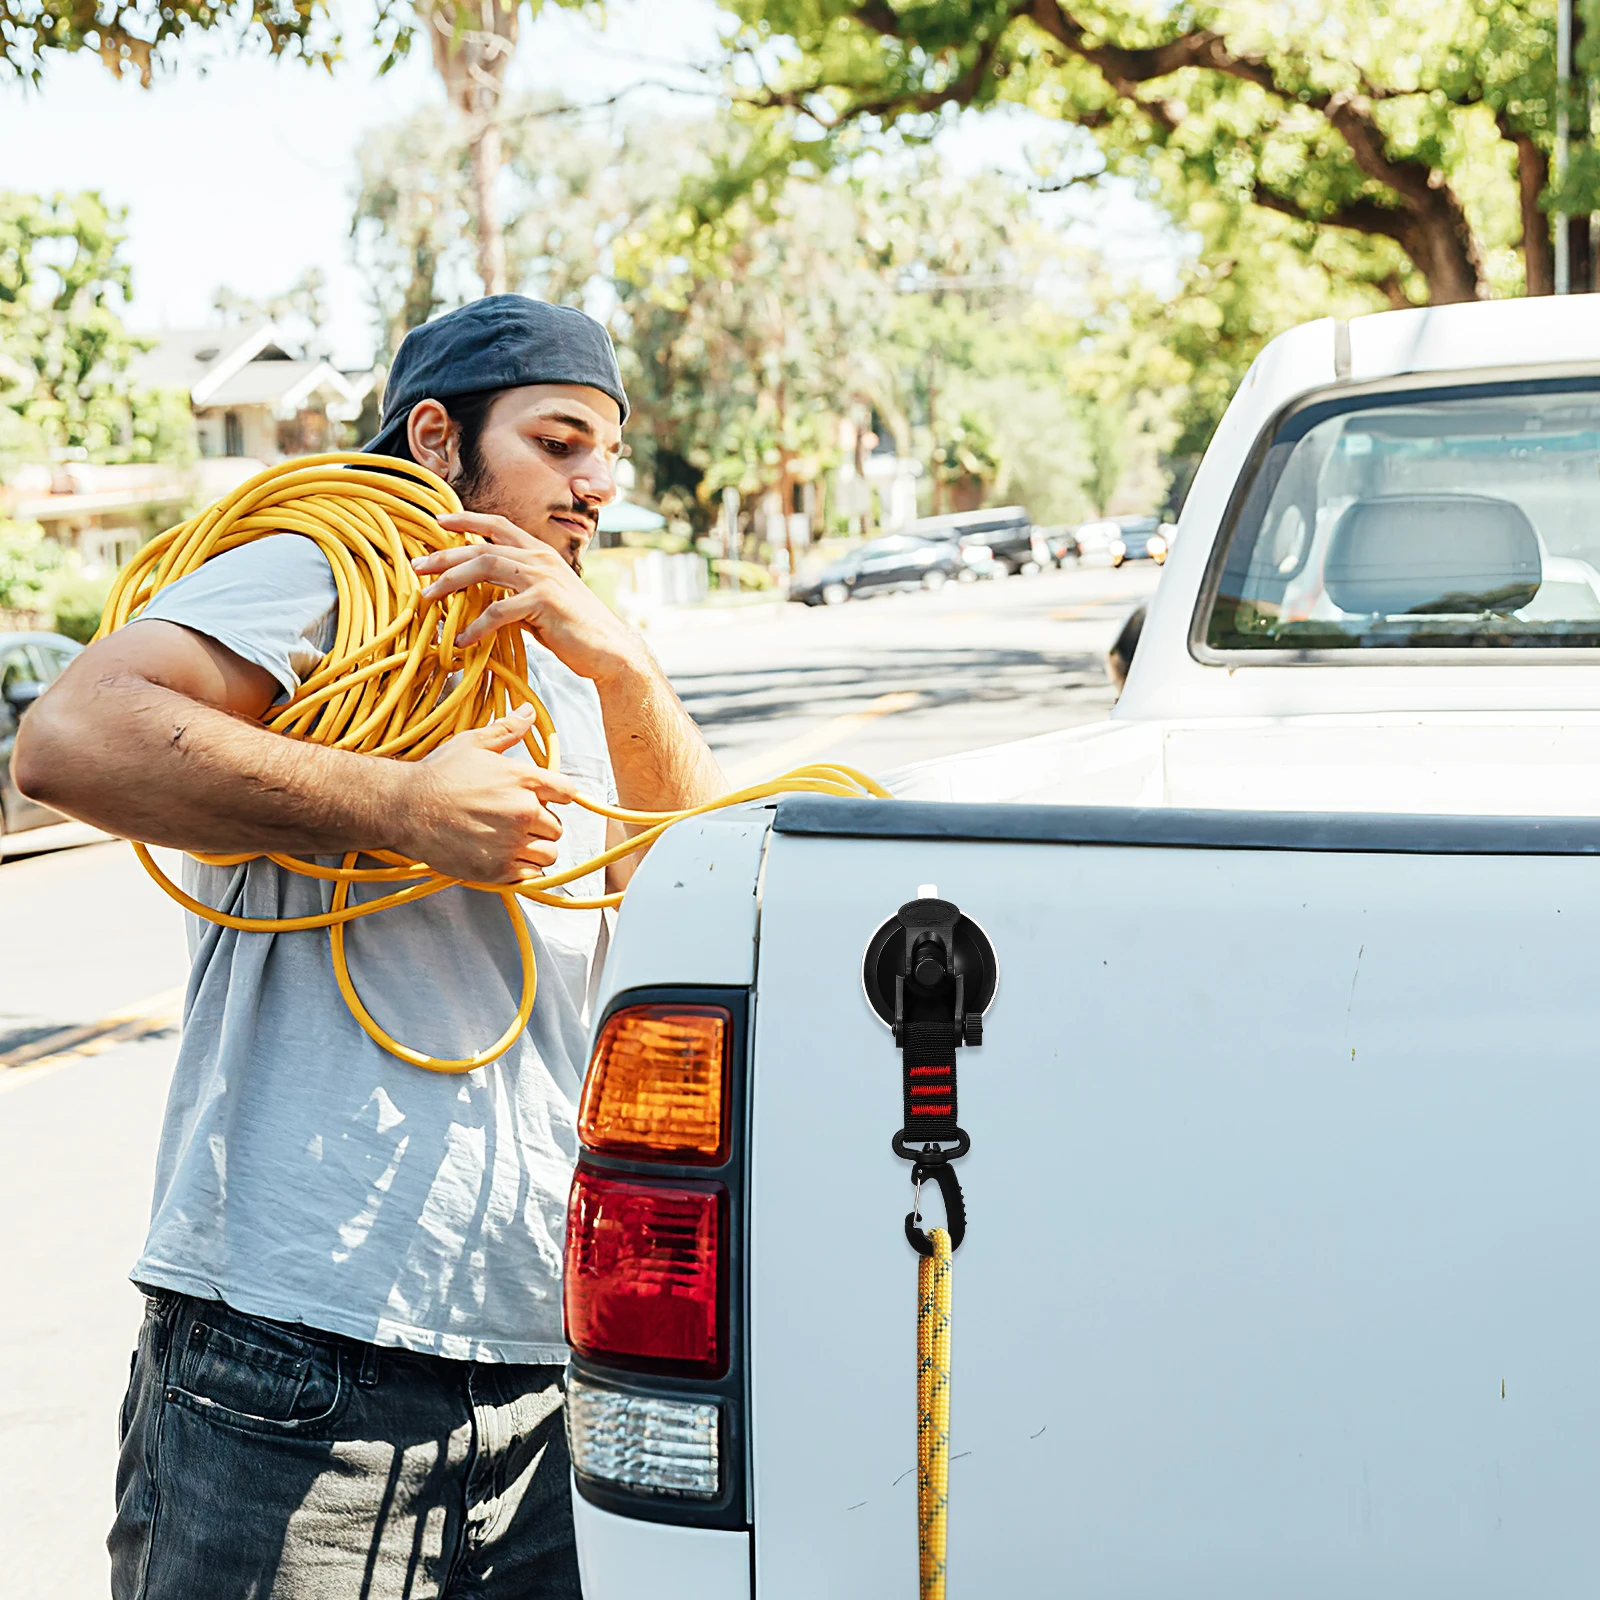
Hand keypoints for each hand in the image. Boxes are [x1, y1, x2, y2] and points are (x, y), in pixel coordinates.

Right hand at [396, 705, 580, 884]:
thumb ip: (506, 731)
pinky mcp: (499, 869)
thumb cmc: (437, 775)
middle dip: (540, 825)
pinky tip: (505, 858)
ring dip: (535, 849)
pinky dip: (524, 870)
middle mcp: (524, 811)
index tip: (546, 798)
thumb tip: (528, 712)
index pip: (568, 792)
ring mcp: (512, 842)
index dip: (558, 795)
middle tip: (514, 821)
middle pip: (556, 826)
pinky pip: (533, 875)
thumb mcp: (473, 744)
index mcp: (524, 780)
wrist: (404, 809)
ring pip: (549, 853)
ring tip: (512, 842)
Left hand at [415, 511, 649, 684]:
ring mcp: (543, 578)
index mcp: (540, 553)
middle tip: (417, 566)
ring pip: (485, 567)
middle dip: (445, 555)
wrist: (608, 649)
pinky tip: (462, 640)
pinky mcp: (544, 602)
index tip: (438, 521)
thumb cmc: (573, 629)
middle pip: (482, 546)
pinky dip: (476, 625)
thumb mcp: (540, 601)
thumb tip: (481, 597)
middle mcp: (540, 558)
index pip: (498, 526)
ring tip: (427, 598)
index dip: (466, 520)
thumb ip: (513, 592)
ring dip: (450, 582)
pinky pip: (498, 610)